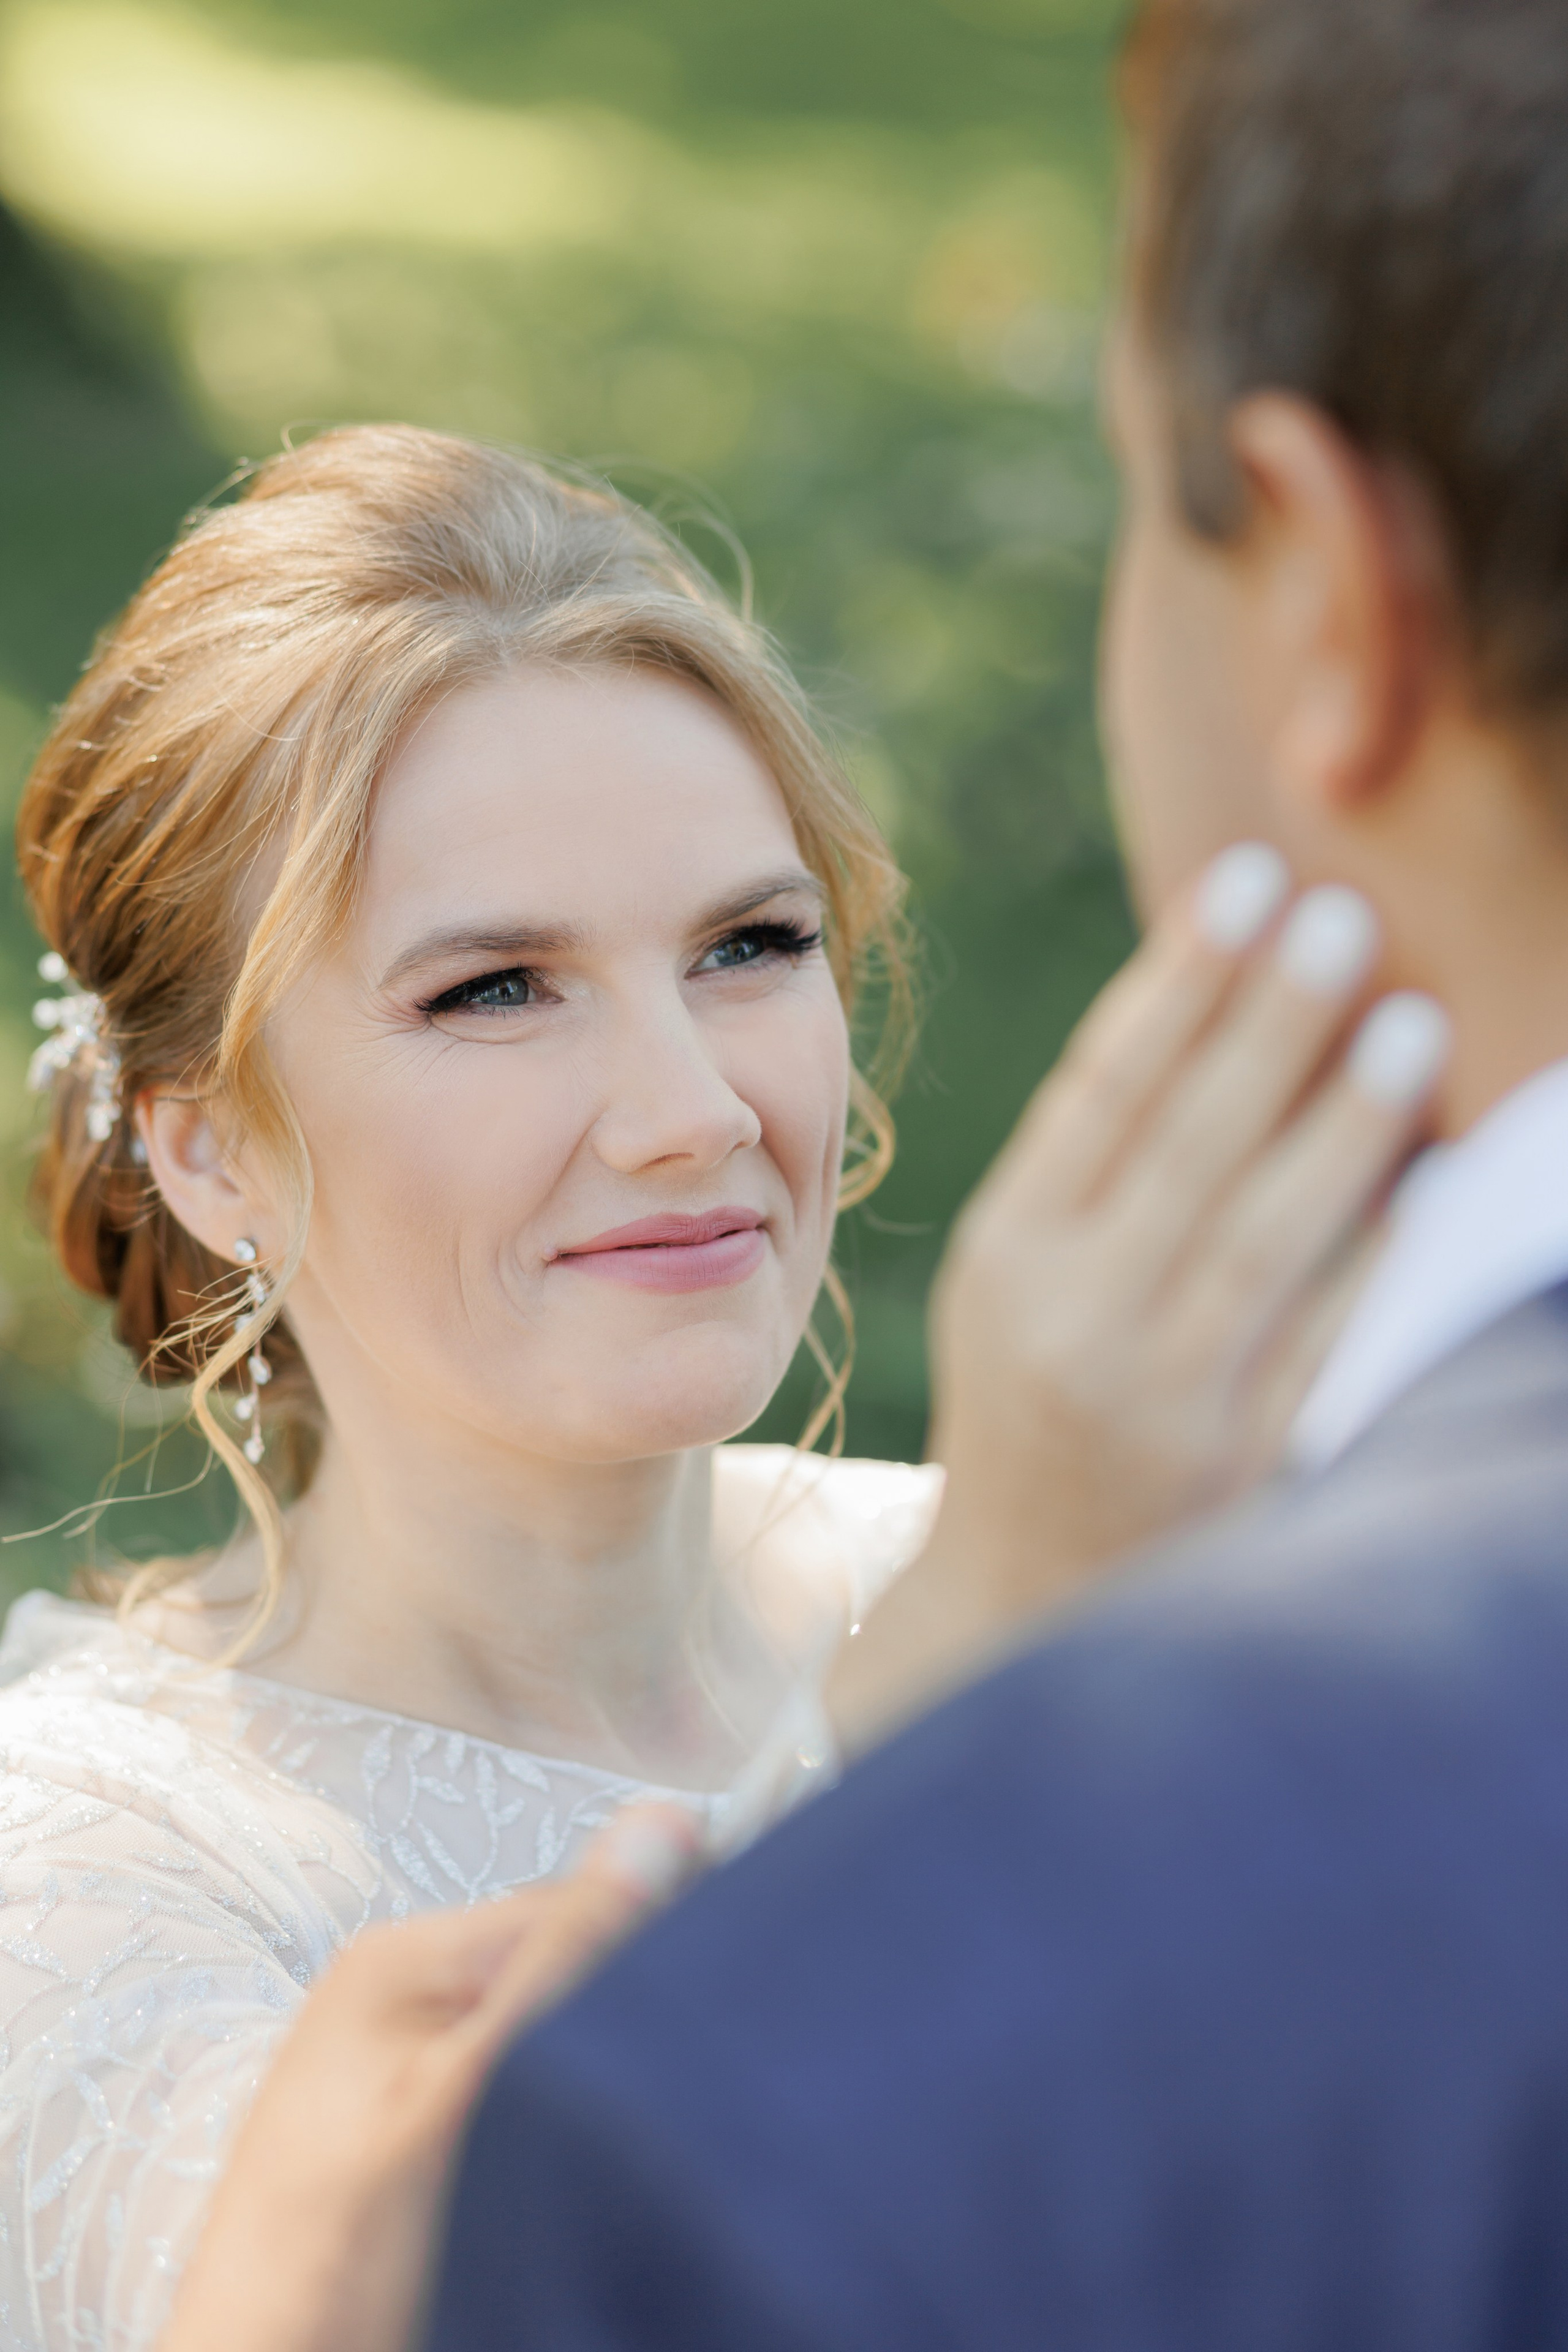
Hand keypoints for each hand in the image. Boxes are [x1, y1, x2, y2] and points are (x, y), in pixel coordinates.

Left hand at [159, 1803, 702, 2351]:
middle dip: (625, 2009)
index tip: (722, 1985)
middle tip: (666, 2078)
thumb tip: (655, 1829)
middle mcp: (412, 1999)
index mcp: (407, 1958)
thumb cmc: (327, 2258)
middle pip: (568, 1962)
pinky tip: (581, 2161)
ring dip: (603, 2070)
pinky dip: (573, 2122)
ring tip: (612, 2130)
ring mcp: (424, 2072)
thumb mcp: (460, 2091)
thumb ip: (558, 1963)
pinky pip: (538, 2094)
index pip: (573, 1897)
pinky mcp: (442, 2138)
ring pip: (561, 2034)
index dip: (656, 1932)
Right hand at [830, 847, 1450, 1744]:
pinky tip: (1433, 1179)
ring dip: (1343, 1125)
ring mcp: (1161, 1398)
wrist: (1024, 1595)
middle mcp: (1075, 1321)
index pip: (1100, 1091)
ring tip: (1410, 1022)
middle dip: (1267, 1024)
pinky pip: (1324, 1341)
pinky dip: (1379, 1256)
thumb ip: (1099, 1160)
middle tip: (1341, 918)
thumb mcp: (1022, 1274)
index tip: (1246, 879)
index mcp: (1010, 1255)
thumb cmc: (1034, 1396)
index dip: (1178, 978)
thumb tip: (1226, 1000)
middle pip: (1185, 1147)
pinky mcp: (1242, 1466)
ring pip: (1261, 1237)